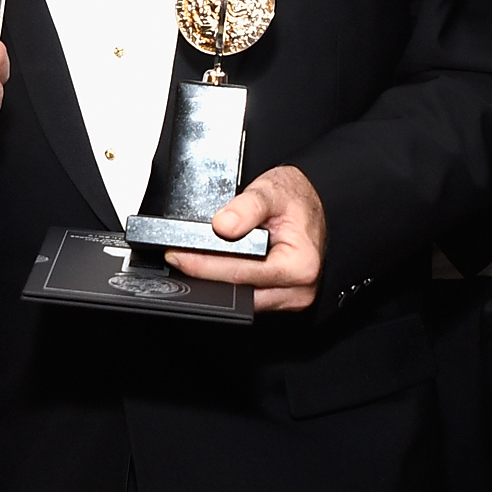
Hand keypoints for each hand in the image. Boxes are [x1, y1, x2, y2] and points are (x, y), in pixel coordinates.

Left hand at [167, 164, 324, 310]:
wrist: (315, 204)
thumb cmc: (297, 199)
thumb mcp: (272, 190)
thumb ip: (247, 206)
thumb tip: (222, 225)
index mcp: (300, 265)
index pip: (241, 272)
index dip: (204, 264)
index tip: (177, 255)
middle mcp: (298, 290)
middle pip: (238, 290)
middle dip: (205, 275)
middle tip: (176, 257)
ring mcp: (290, 299)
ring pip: (241, 299)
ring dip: (216, 281)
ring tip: (194, 259)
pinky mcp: (280, 301)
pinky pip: (248, 298)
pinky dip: (230, 283)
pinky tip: (215, 267)